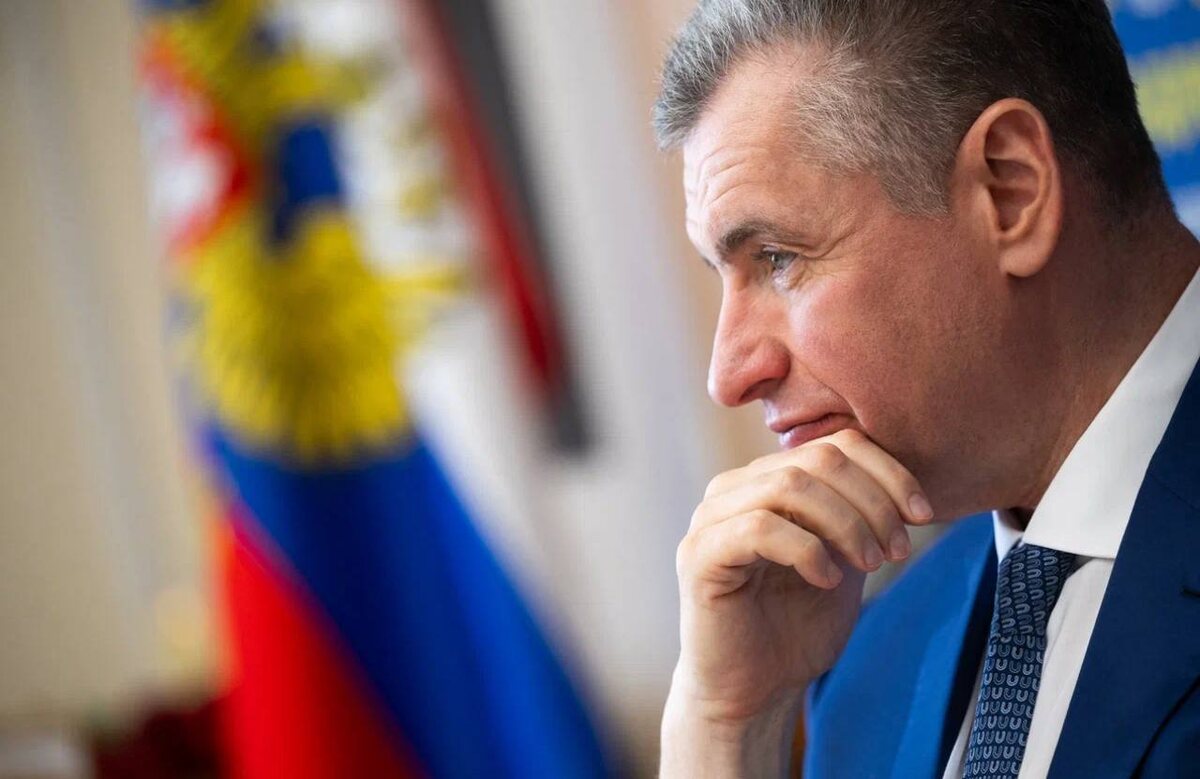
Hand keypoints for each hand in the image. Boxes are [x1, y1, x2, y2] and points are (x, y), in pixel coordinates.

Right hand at [662, 428, 931, 776]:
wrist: (755, 690)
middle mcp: (734, 488)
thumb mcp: (846, 559)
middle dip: (872, 501)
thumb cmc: (797, 626)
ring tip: (870, 564)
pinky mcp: (699, 555)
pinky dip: (806, 549)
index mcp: (767, 480)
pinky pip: (758, 528)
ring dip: (845, 523)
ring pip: (789, 486)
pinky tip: (827, 579)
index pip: (834, 446)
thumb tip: (910, 484)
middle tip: (897, 549)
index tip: (923, 515)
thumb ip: (862, 516)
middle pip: (816, 460)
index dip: (887, 473)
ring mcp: (711, 518)